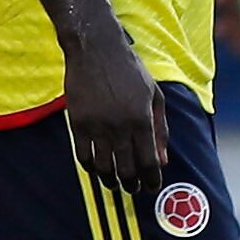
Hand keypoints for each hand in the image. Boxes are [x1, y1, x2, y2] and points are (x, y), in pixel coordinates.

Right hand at [60, 11, 166, 196]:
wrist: (95, 50)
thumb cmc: (129, 70)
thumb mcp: (154, 96)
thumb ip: (160, 130)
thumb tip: (162, 160)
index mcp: (142, 120)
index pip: (149, 162)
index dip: (151, 179)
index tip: (152, 187)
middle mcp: (120, 127)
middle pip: (127, 169)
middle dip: (132, 184)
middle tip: (133, 189)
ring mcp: (97, 126)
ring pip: (103, 166)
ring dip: (110, 180)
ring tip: (114, 184)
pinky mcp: (77, 123)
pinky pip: (82, 155)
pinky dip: (89, 167)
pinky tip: (96, 169)